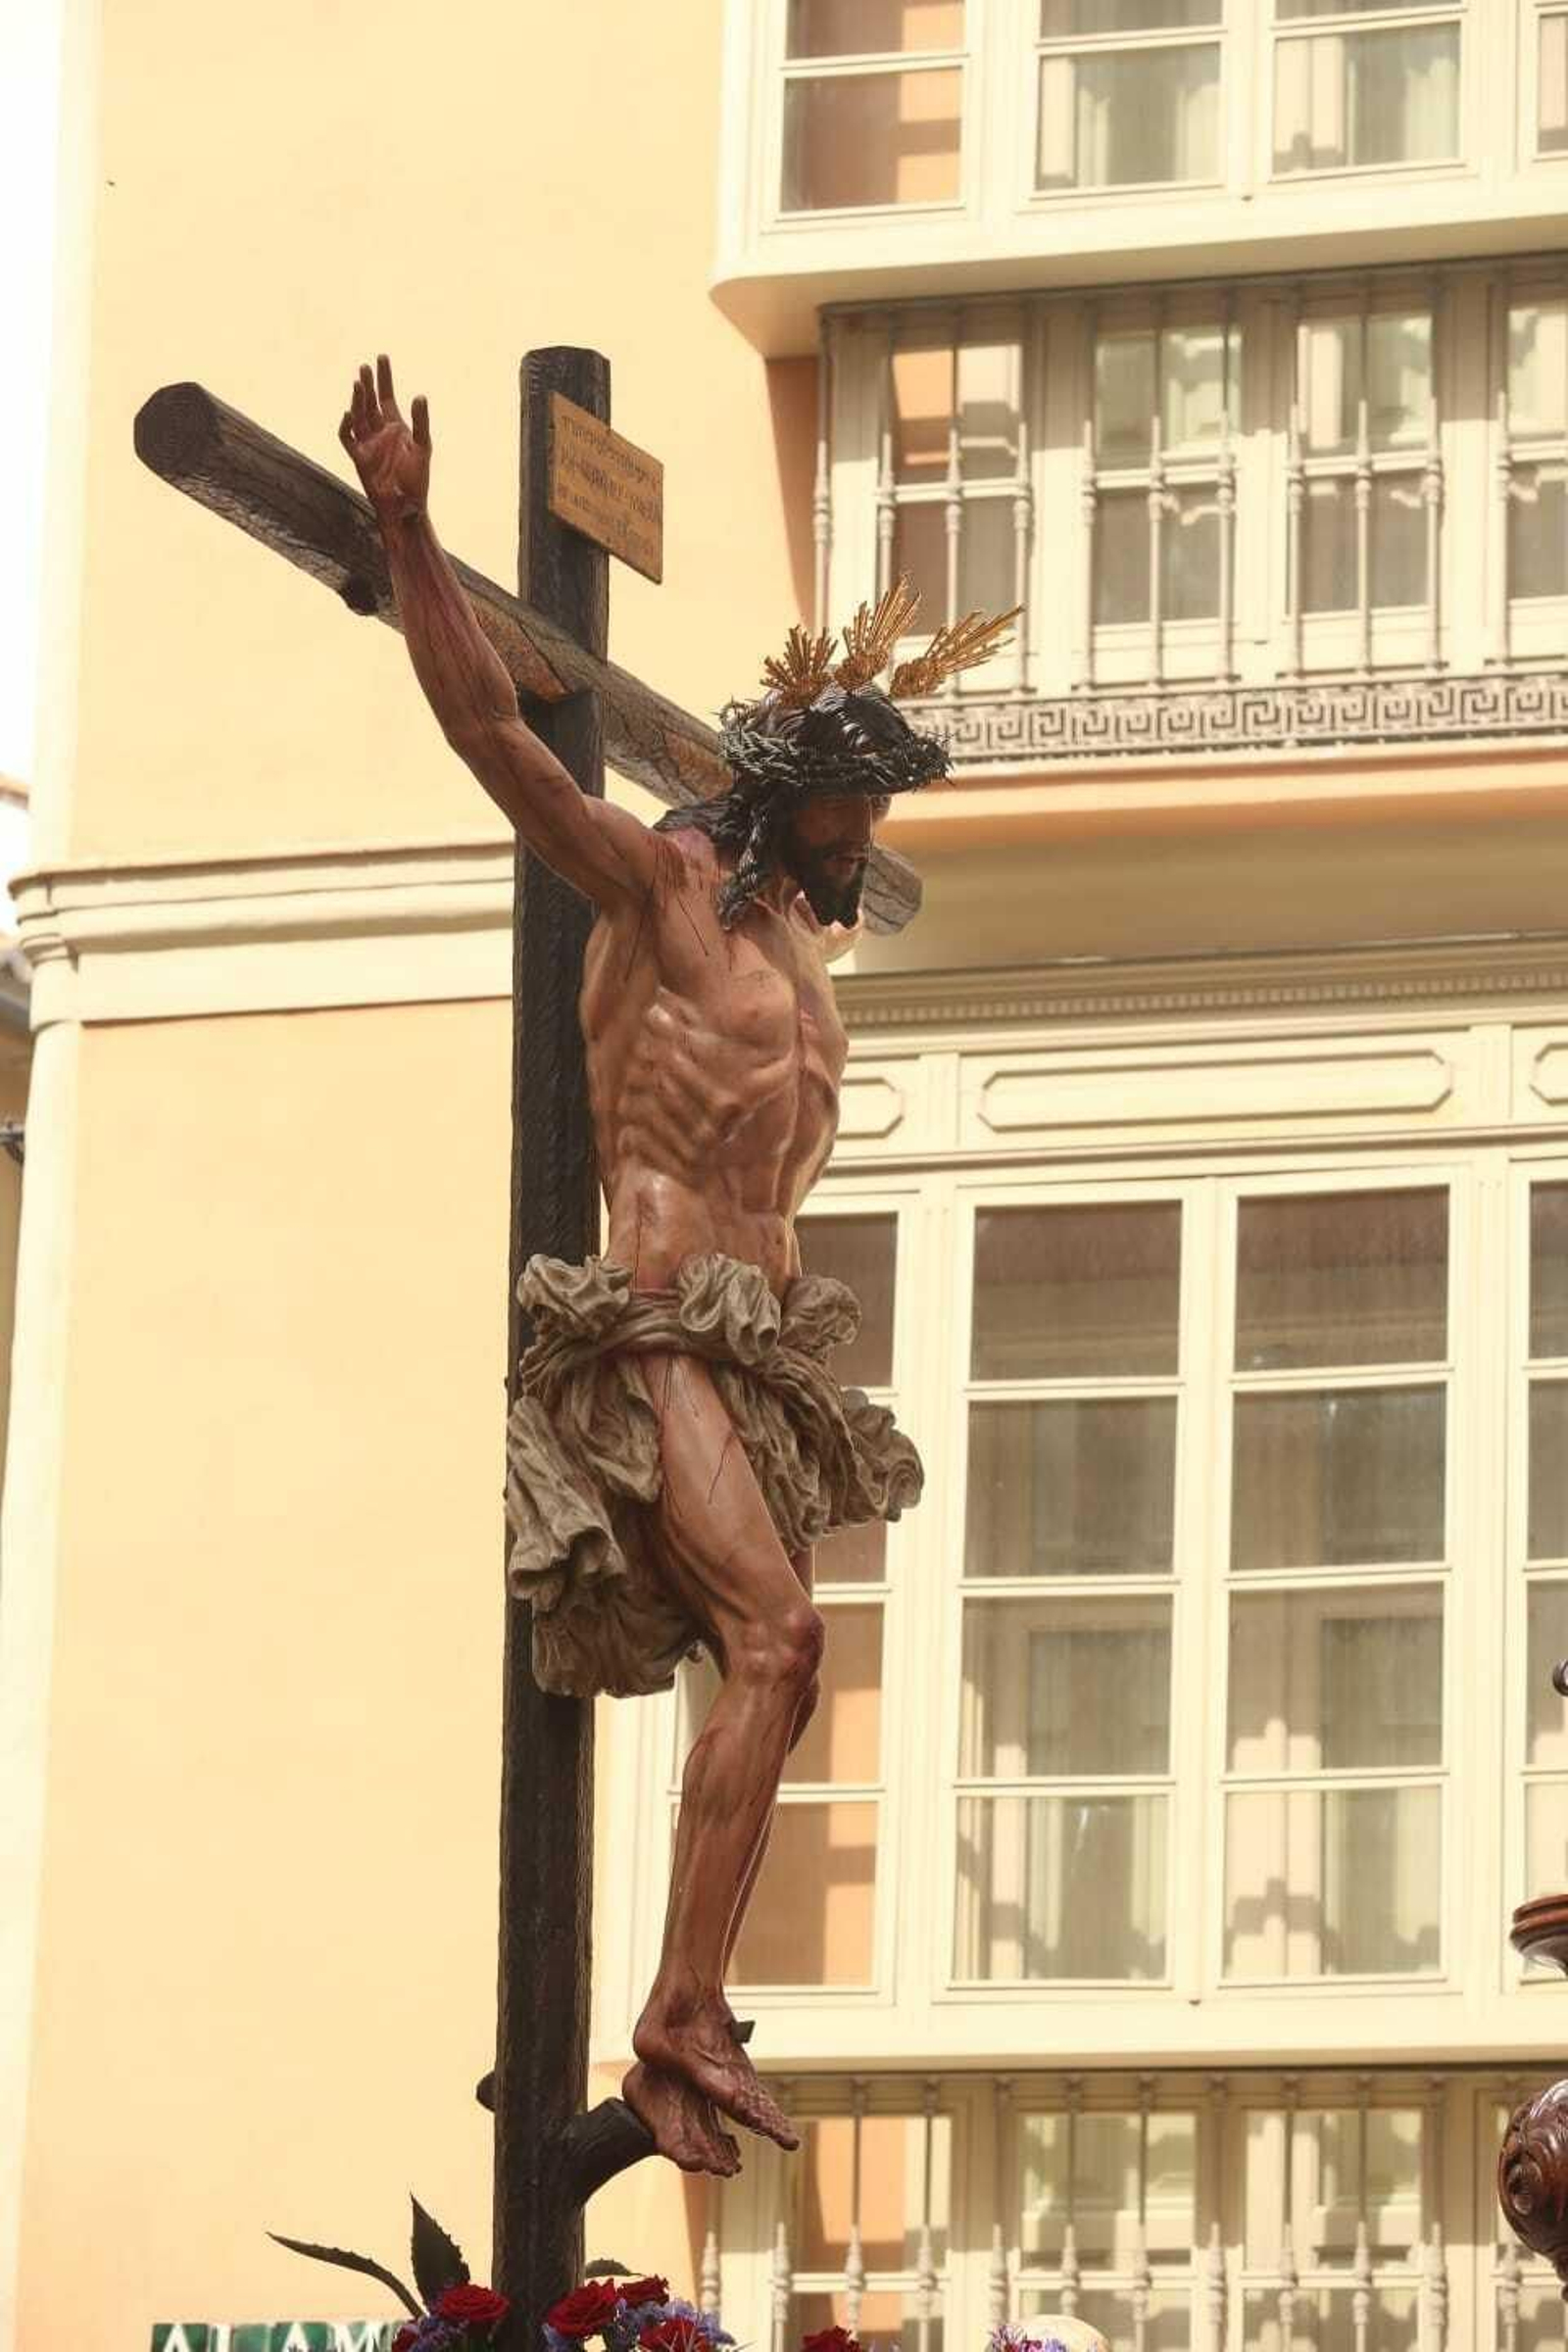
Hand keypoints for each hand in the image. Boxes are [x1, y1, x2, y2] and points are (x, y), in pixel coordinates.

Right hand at [339, 353, 429, 521]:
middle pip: (370, 402)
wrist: (406, 506)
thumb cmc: (416, 479)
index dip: (384, 377)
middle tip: (365, 367)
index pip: (387, 396)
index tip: (381, 357)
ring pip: (358, 415)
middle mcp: (379, 431)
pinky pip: (347, 438)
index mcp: (396, 426)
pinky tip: (349, 413)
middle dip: (367, 385)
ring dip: (357, 400)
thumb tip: (420, 395)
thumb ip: (421, 421)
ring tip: (359, 383)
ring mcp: (367, 443)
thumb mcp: (422, 446)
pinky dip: (346, 426)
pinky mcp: (358, 457)